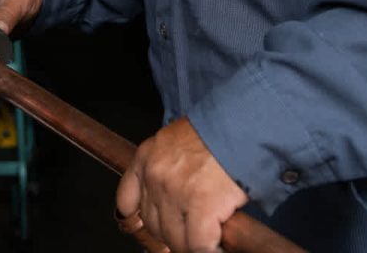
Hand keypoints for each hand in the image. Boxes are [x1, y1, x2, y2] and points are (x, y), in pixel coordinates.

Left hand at [116, 117, 247, 252]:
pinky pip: (199, 245)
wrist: (240, 125)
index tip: (157, 227)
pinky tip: (217, 246)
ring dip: (191, 244)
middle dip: (172, 234)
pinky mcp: (201, 205)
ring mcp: (175, 192)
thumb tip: (172, 201)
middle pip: (153, 225)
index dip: (142, 220)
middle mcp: (154, 176)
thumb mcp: (175, 142)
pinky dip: (208, 250)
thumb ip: (165, 167)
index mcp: (145, 158)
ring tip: (206, 239)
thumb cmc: (215, 132)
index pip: (126, 201)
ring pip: (175, 239)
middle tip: (191, 232)